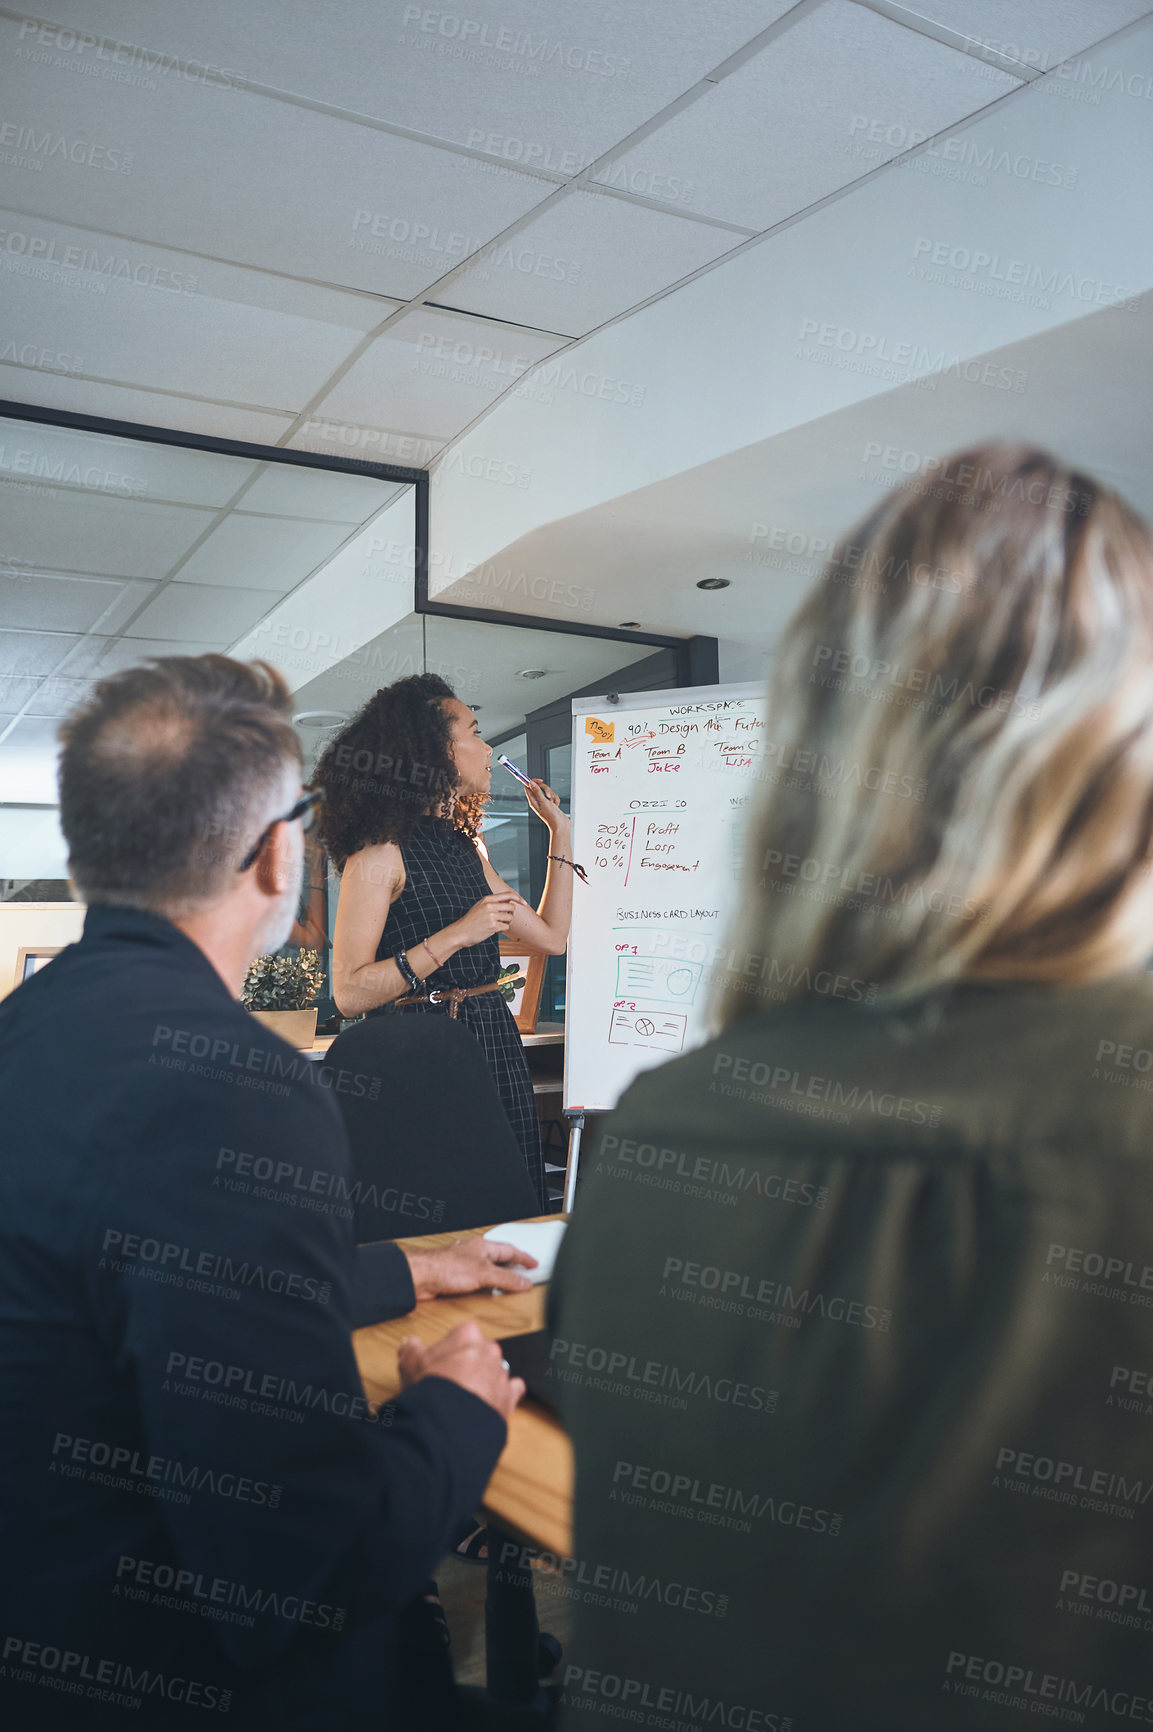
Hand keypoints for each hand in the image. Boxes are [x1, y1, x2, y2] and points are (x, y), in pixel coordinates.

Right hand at [398, 1321, 524, 1419]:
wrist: (449, 1416)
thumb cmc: (432, 1385)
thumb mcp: (410, 1361)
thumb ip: (411, 1348)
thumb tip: (409, 1343)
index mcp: (467, 1335)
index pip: (461, 1335)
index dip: (450, 1350)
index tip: (442, 1361)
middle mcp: (488, 1349)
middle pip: (480, 1352)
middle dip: (469, 1363)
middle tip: (453, 1379)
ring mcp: (500, 1372)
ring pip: (494, 1370)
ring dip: (484, 1379)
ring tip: (467, 1396)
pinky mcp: (509, 1395)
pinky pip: (513, 1389)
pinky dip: (505, 1394)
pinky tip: (493, 1400)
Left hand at [406, 1238, 538, 1302]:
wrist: (420, 1277)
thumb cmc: (444, 1267)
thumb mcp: (483, 1273)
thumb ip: (505, 1278)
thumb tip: (523, 1282)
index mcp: (483, 1247)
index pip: (510, 1250)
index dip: (523, 1258)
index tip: (534, 1264)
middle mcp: (474, 1254)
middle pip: (499, 1259)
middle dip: (513, 1266)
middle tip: (525, 1273)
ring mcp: (465, 1266)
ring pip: (488, 1270)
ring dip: (499, 1277)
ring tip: (510, 1284)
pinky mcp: (456, 1278)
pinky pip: (478, 1281)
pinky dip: (487, 1286)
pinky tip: (487, 1292)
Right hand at [450, 892, 524, 947]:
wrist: (460, 932)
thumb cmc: (470, 921)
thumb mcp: (480, 907)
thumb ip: (493, 903)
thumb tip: (509, 903)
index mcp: (487, 899)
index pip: (508, 895)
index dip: (518, 898)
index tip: (524, 902)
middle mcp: (490, 906)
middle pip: (511, 907)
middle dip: (510, 914)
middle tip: (503, 919)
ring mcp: (492, 915)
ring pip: (510, 917)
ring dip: (507, 922)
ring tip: (497, 924)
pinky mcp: (493, 926)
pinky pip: (506, 926)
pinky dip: (502, 929)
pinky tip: (494, 929)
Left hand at [524, 778, 567, 833]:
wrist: (560, 825)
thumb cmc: (551, 817)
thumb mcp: (543, 802)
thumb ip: (537, 791)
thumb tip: (530, 783)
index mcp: (533, 801)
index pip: (529, 787)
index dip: (533, 782)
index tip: (540, 781)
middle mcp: (538, 801)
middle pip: (540, 787)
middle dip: (546, 790)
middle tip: (548, 796)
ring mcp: (545, 802)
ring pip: (548, 791)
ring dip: (552, 796)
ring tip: (553, 803)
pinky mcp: (551, 804)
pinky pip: (554, 796)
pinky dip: (556, 800)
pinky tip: (556, 806)